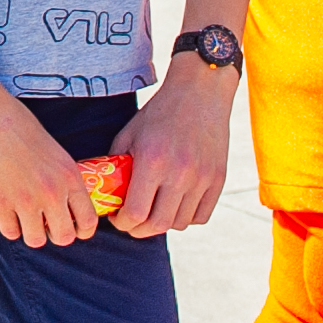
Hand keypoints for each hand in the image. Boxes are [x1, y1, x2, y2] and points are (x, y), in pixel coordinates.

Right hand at [0, 104, 98, 249]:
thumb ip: (63, 179)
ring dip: (31, 232)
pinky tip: (6, 211)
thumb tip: (65, 204)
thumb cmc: (20, 126)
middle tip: (46, 224)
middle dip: (56, 234)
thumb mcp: (56, 152)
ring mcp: (25, 200)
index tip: (74, 228)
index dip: (82, 230)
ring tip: (24, 218)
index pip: (88, 220)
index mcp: (70, 176)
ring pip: (36, 240)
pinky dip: (9, 226)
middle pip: (64, 237)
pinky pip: (10, 232)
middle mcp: (52, 192)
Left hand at [108, 68, 234, 235]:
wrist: (199, 92)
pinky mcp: (218, 179)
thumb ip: (117, 164)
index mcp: (152, 161)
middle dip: (139, 230)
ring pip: (180, 223)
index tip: (117, 217)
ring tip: (154, 210)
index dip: (122, 222)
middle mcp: (179, 173)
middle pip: (158, 225)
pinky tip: (175, 205)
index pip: (135, 213)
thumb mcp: (129, 134)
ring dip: (163, 224)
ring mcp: (202, 178)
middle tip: (132, 222)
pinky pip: (200, 216)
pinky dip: (186, 217)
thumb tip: (105, 192)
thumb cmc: (159, 113)